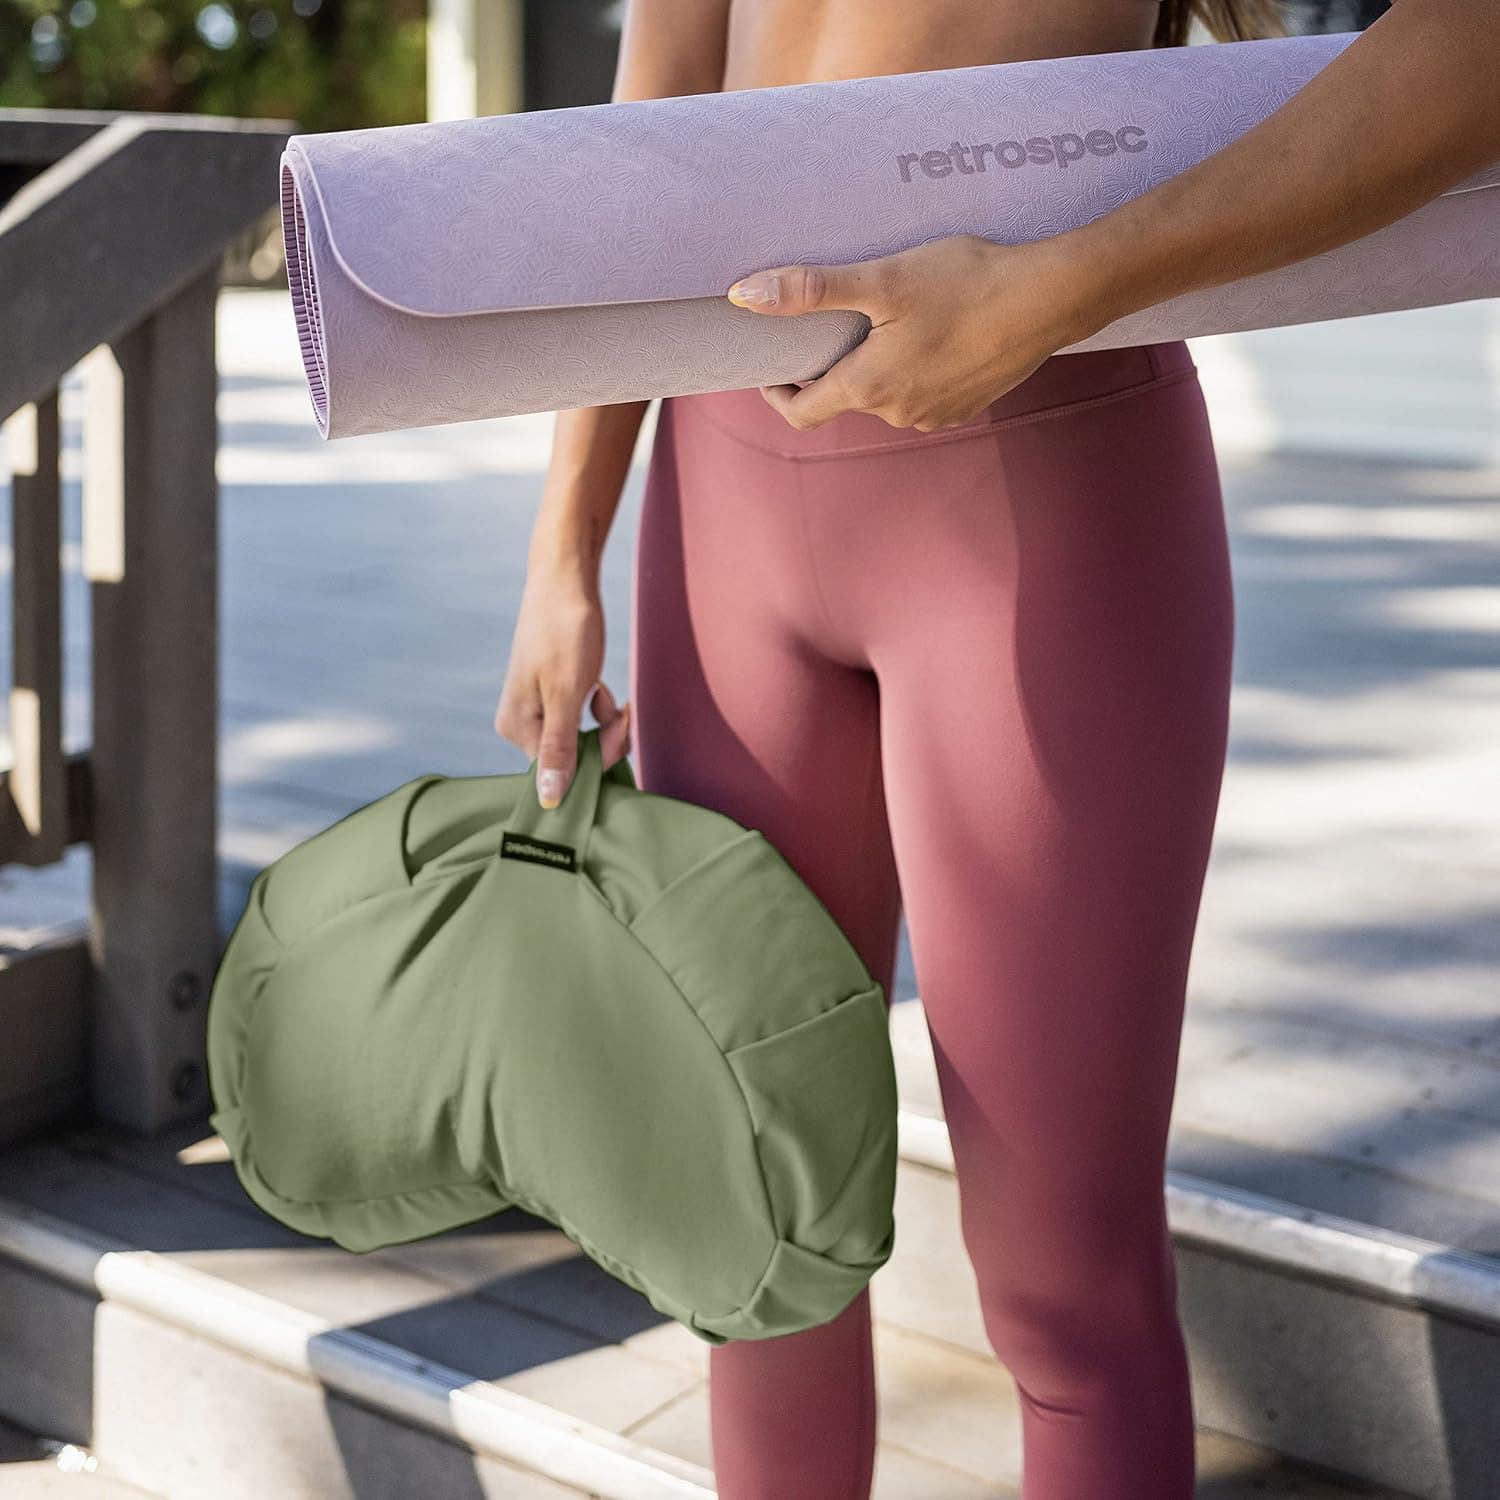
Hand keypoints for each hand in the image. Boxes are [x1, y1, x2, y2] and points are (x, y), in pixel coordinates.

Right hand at [494, 561, 631, 807]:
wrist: (566, 579)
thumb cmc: (565, 632)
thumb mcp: (567, 695)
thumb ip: (559, 750)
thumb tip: (547, 801)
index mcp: (516, 728)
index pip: (560, 771)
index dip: (597, 758)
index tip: (621, 730)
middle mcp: (520, 722)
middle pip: (571, 756)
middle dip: (605, 738)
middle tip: (623, 710)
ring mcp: (535, 707)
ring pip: (581, 737)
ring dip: (605, 722)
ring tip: (608, 691)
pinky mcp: (551, 693)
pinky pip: (580, 718)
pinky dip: (598, 706)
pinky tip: (599, 683)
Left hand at [725, 230, 1108, 431]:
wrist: (1049, 298)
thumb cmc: (965, 283)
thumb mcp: (881, 279)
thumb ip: (810, 290)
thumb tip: (744, 295)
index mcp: (868, 388)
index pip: (802, 414)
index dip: (778, 393)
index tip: (771, 369)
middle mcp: (897, 413)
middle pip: (845, 399)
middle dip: (832, 367)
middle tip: (832, 323)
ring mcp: (934, 414)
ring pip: (885, 396)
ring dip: (876, 367)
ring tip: (886, 322)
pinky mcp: (965, 405)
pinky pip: (921, 394)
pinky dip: (913, 370)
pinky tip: (930, 332)